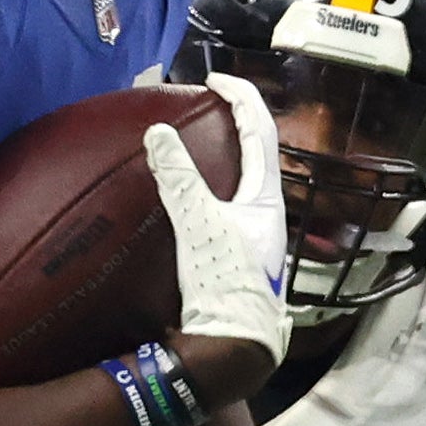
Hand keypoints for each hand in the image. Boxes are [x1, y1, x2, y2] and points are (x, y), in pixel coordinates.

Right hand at [143, 104, 289, 369]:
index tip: (215, 78)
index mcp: (267, 198)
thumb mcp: (198, 225)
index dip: (241, 97)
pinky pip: (229, 208)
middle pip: (258, 154)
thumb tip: (157, 133)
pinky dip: (212, 189)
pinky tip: (191, 200)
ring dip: (226, 157)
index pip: (260, 130)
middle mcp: (268, 215)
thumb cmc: (225, 285)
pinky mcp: (239, 258)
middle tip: (208, 105)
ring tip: (198, 143)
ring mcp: (256, 238)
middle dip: (236, 123)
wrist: (233, 347)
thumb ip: (179, 178)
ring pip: (245, 182)